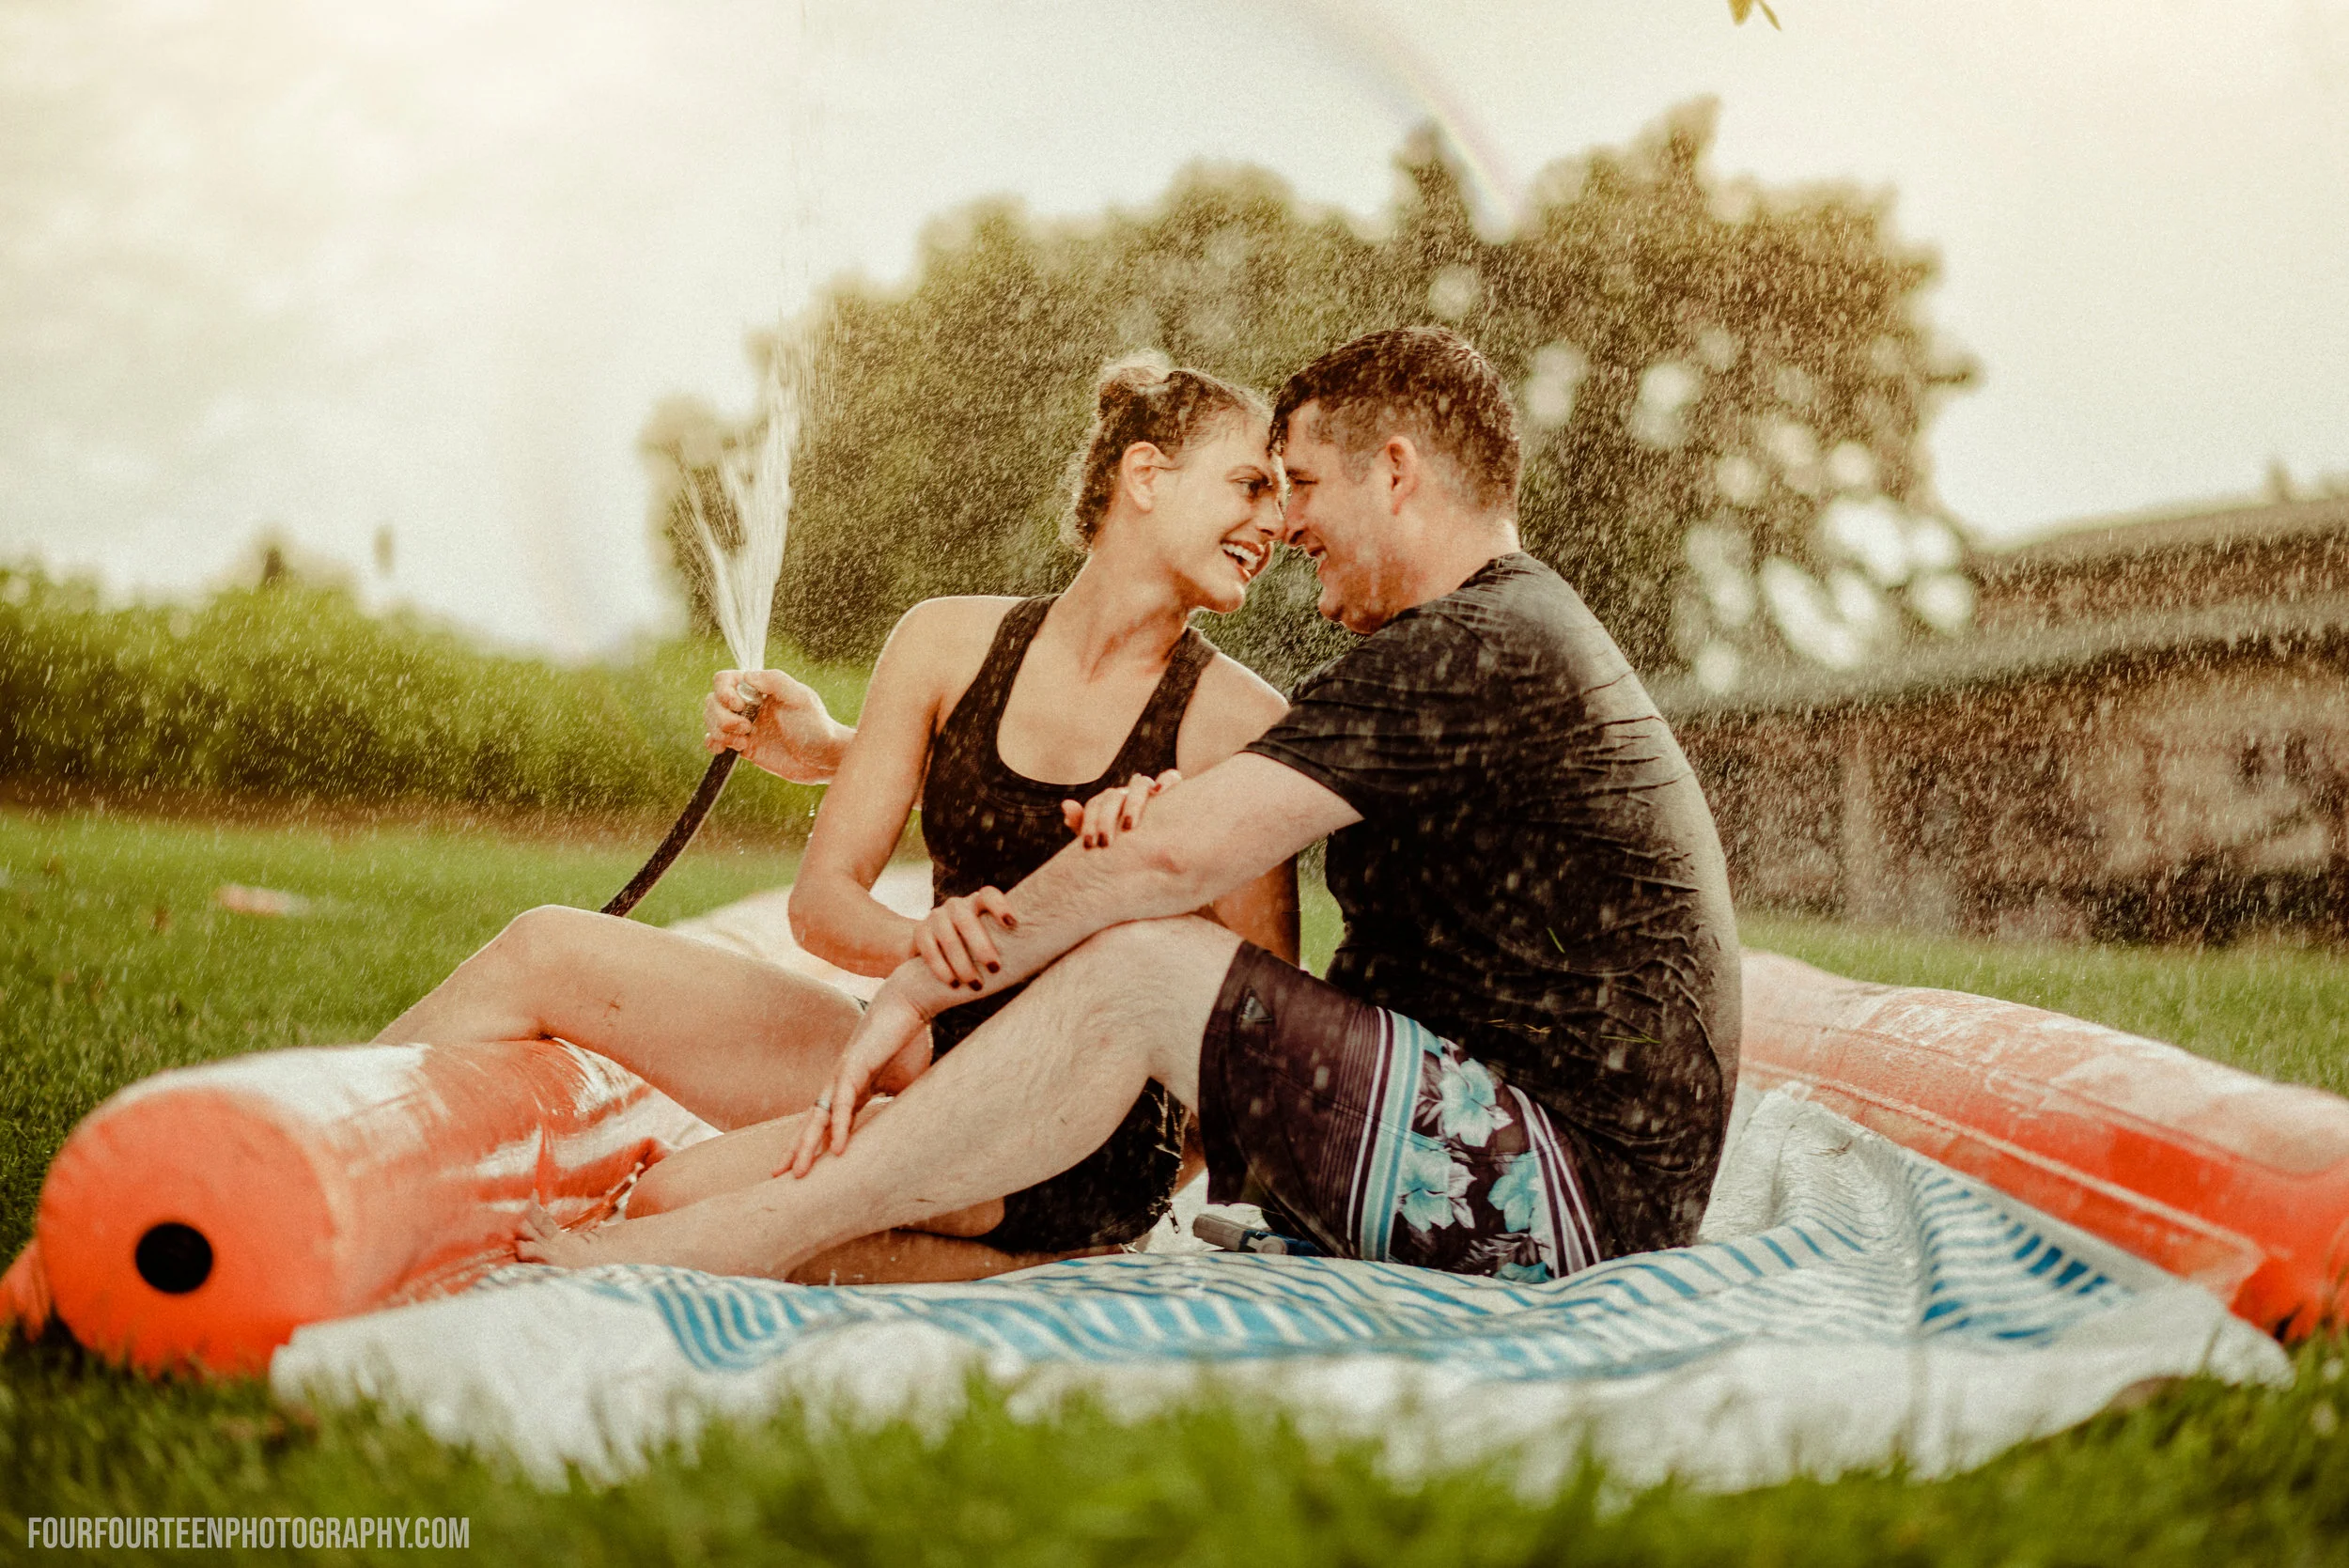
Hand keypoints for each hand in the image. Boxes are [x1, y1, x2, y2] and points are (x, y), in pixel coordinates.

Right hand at [704, 669, 843, 783]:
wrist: (822, 758)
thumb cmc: (816, 725)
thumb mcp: (800, 698)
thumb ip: (775, 681)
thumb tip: (746, 675)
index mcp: (759, 687)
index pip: (724, 680)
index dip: (723, 692)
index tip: (739, 706)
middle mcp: (748, 704)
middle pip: (712, 701)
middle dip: (722, 717)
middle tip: (746, 728)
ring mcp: (743, 725)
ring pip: (711, 721)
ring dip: (719, 731)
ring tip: (744, 742)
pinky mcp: (743, 745)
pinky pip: (714, 740)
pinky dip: (712, 743)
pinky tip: (725, 748)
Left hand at [787, 984, 932, 1175]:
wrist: (908, 1002)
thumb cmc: (907, 1038)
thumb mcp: (906, 1082)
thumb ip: (901, 1105)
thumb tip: (911, 1130)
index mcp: (852, 1088)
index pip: (825, 1122)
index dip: (813, 1144)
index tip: (801, 1167)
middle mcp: (840, 1084)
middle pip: (811, 1123)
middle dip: (795, 1149)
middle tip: (777, 1175)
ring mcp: (843, 1076)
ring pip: (819, 1118)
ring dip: (807, 1146)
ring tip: (797, 1172)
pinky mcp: (854, 1068)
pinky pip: (843, 1104)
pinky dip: (839, 1127)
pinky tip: (836, 1150)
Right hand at [911, 887, 1015, 989]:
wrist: (930, 949)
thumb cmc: (974, 948)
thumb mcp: (990, 940)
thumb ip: (1007, 941)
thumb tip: (1045, 954)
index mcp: (977, 903)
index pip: (988, 895)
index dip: (1000, 906)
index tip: (1013, 924)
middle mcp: (956, 906)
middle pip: (967, 920)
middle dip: (981, 946)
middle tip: (994, 969)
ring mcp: (936, 917)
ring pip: (948, 937)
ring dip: (962, 963)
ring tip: (975, 985)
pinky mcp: (919, 932)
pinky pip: (929, 949)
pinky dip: (941, 968)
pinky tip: (952, 983)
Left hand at [1061, 769, 1179, 847]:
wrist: (1152, 850)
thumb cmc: (1123, 846)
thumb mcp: (1101, 839)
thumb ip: (1081, 824)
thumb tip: (1065, 804)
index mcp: (1109, 804)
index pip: (1095, 805)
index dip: (1089, 823)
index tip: (1089, 845)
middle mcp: (1128, 794)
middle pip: (1114, 796)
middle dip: (1106, 819)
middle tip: (1105, 842)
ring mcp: (1148, 791)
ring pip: (1139, 785)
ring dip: (1133, 803)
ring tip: (1129, 824)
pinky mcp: (1170, 792)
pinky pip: (1170, 778)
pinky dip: (1167, 781)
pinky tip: (1161, 792)